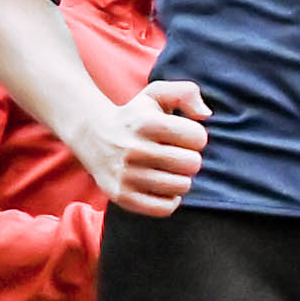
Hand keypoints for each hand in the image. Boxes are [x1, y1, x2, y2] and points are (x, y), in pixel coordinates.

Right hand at [78, 79, 210, 218]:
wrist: (93, 136)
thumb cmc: (135, 116)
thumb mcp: (157, 94)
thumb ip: (186, 92)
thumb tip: (205, 115)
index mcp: (147, 123)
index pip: (198, 137)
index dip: (197, 137)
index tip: (184, 136)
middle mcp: (135, 149)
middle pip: (192, 164)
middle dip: (191, 159)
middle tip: (178, 155)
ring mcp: (126, 175)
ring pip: (181, 186)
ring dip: (182, 179)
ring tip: (170, 170)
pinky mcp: (122, 196)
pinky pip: (164, 208)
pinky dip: (171, 200)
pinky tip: (164, 187)